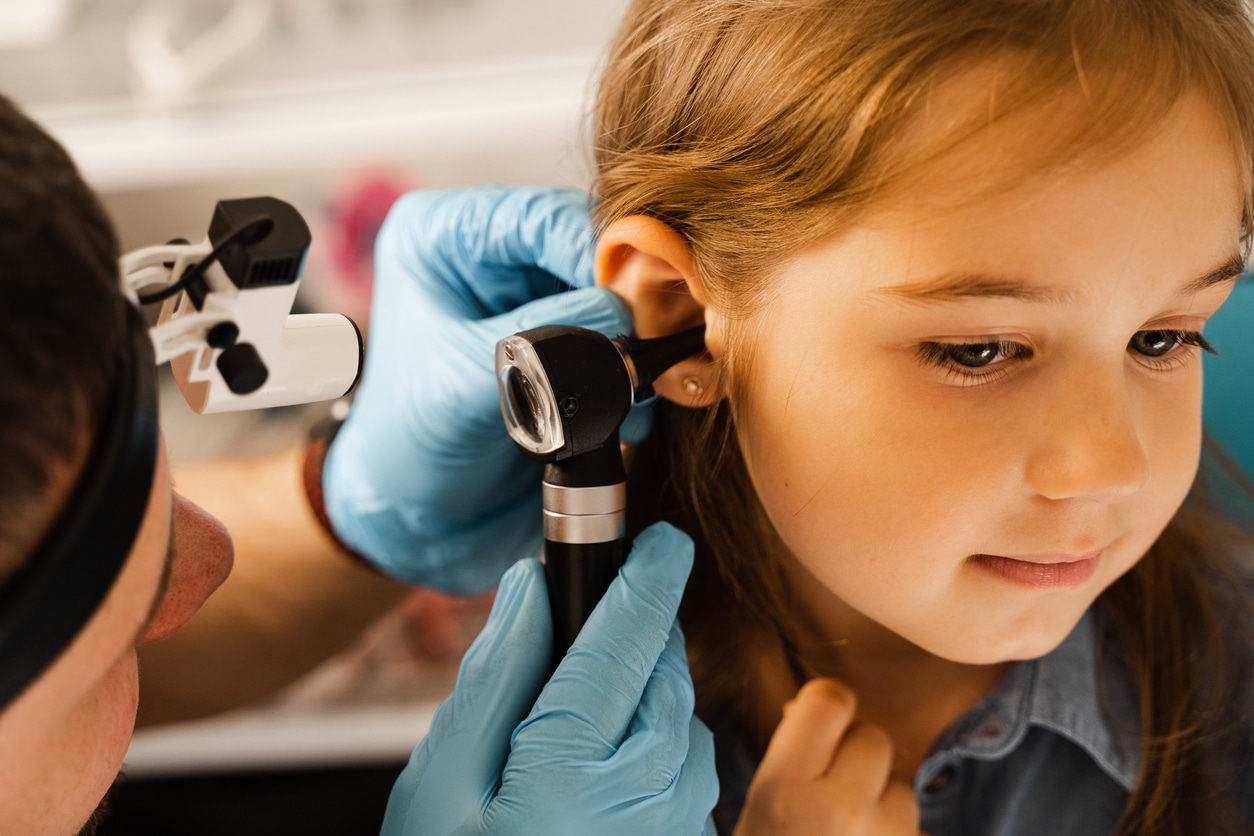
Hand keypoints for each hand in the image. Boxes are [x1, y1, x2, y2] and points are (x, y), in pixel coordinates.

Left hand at [323, 185, 652, 592]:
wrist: (418, 518)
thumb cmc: (407, 444)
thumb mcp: (463, 384)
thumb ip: (540, 340)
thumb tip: (621, 312)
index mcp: (444, 238)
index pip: (536, 216)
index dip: (594, 247)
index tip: (632, 291)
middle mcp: (493, 257)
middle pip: (586, 244)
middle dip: (626, 290)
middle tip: (654, 333)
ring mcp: (534, 298)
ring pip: (613, 289)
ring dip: (636, 332)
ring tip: (646, 372)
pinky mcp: (565, 343)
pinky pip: (619, 335)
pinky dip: (636, 364)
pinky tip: (638, 398)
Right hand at [381, 522, 718, 835]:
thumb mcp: (442, 781)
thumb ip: (495, 675)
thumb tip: (533, 590)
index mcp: (577, 766)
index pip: (626, 638)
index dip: (648, 577)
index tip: (666, 539)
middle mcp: (648, 791)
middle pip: (661, 667)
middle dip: (639, 628)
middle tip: (594, 619)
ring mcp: (676, 822)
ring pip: (678, 710)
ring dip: (647, 681)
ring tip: (583, 702)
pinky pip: (684, 759)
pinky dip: (655, 730)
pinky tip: (607, 752)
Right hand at [735, 679, 920, 835]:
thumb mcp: (755, 812)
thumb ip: (786, 757)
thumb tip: (816, 703)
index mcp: (786, 794)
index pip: (829, 703)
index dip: (825, 704)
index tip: (818, 717)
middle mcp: (843, 810)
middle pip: (873, 738)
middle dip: (855, 756)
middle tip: (828, 793)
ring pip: (902, 788)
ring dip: (882, 804)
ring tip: (849, 832)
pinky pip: (916, 828)